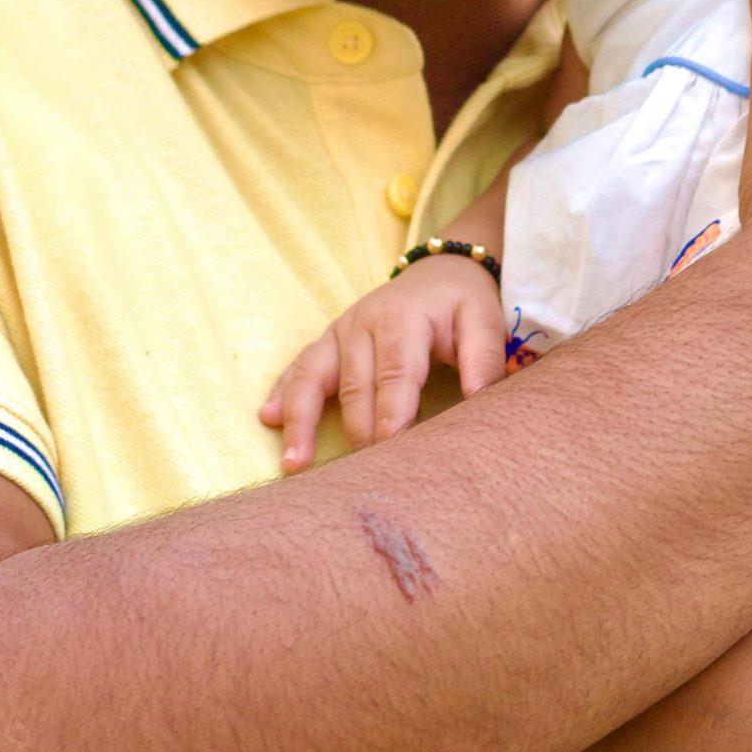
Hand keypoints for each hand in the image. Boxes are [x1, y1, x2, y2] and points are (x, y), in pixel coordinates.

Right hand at [259, 258, 506, 469]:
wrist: (439, 271)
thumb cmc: (462, 304)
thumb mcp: (483, 320)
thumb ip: (483, 359)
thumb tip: (480, 401)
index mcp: (402, 318)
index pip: (395, 372)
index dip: (390, 413)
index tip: (389, 450)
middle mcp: (362, 323)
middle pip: (354, 386)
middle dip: (356, 432)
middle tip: (358, 480)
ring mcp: (339, 331)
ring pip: (313, 377)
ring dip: (301, 421)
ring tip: (294, 464)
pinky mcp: (328, 341)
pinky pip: (300, 368)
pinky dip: (284, 394)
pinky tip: (268, 419)